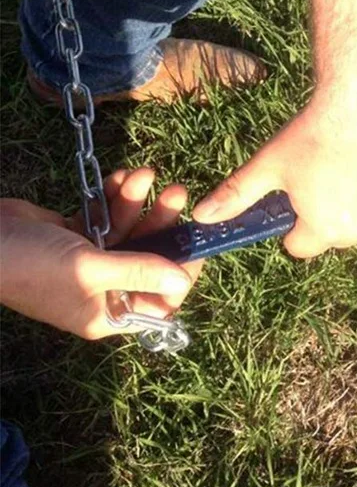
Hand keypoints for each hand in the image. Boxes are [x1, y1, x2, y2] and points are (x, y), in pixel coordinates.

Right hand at [0, 168, 202, 339]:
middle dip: (161, 223)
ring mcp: (89, 260)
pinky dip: (114, 197)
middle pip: (147, 257)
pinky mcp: (76, 235)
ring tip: (145, 174)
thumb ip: (138, 271)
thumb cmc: (29, 264)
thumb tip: (183, 281)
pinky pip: (106, 215)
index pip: (160, 301)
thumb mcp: (89, 269)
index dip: (182, 274)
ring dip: (136, 201)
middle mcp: (103, 290)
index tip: (196, 242)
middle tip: (176, 191)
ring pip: (128, 230)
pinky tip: (121, 176)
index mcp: (108, 312)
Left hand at [193, 86, 356, 257]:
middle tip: (335, 172)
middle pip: (341, 234)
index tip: (305, 198)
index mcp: (323, 228)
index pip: (303, 245)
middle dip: (335, 212)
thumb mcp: (271, 162)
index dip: (299, 224)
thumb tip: (202, 219)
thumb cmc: (314, 130)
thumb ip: (237, 194)